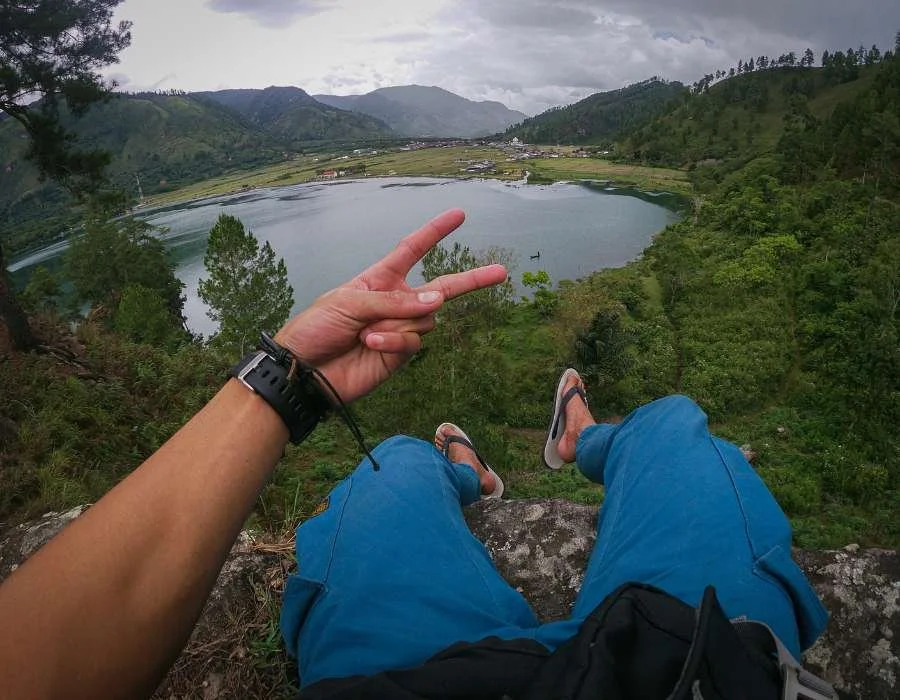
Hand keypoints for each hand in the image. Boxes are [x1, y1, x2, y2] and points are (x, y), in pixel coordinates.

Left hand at [275, 209, 507, 402]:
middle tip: (502, 272)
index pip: (412, 250)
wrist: (304, 371)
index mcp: (379, 279)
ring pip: (426, 319)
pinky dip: (395, 340)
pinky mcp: (400, 355)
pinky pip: (414, 341)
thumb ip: (394, 300)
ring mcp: (400, 329)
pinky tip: (371, 343)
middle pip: (442, 288)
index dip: (434, 232)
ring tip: (366, 332)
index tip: (458, 215)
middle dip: (472, 280)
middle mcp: (395, 302)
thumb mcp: (348, 301)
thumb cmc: (316, 328)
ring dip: (398, 323)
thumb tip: (438, 302)